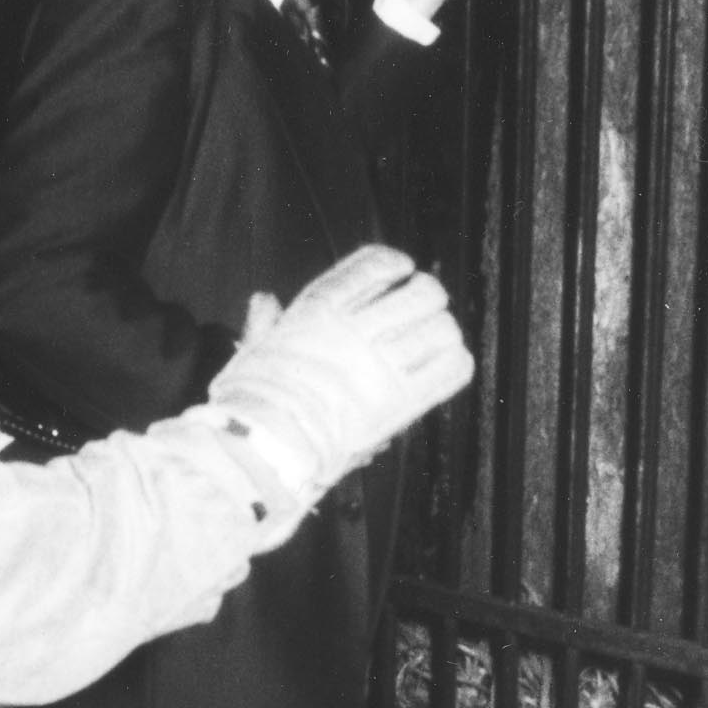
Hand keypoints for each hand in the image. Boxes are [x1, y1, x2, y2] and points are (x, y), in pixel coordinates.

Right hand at [197, 245, 473, 516]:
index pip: (372, 265)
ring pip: (441, 327)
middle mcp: (356, 331)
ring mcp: (380, 366)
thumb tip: (263, 300)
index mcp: (319, 312)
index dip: (394, 262)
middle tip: (423, 309)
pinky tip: (447, 362)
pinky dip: (456, 362)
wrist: (267, 445)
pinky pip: (450, 370)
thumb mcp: (253, 353)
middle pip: (421, 292)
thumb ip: (264, 325)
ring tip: (436, 339)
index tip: (402, 268)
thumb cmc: (251, 402)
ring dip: (443, 330)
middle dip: (427, 296)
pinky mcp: (400, 402)